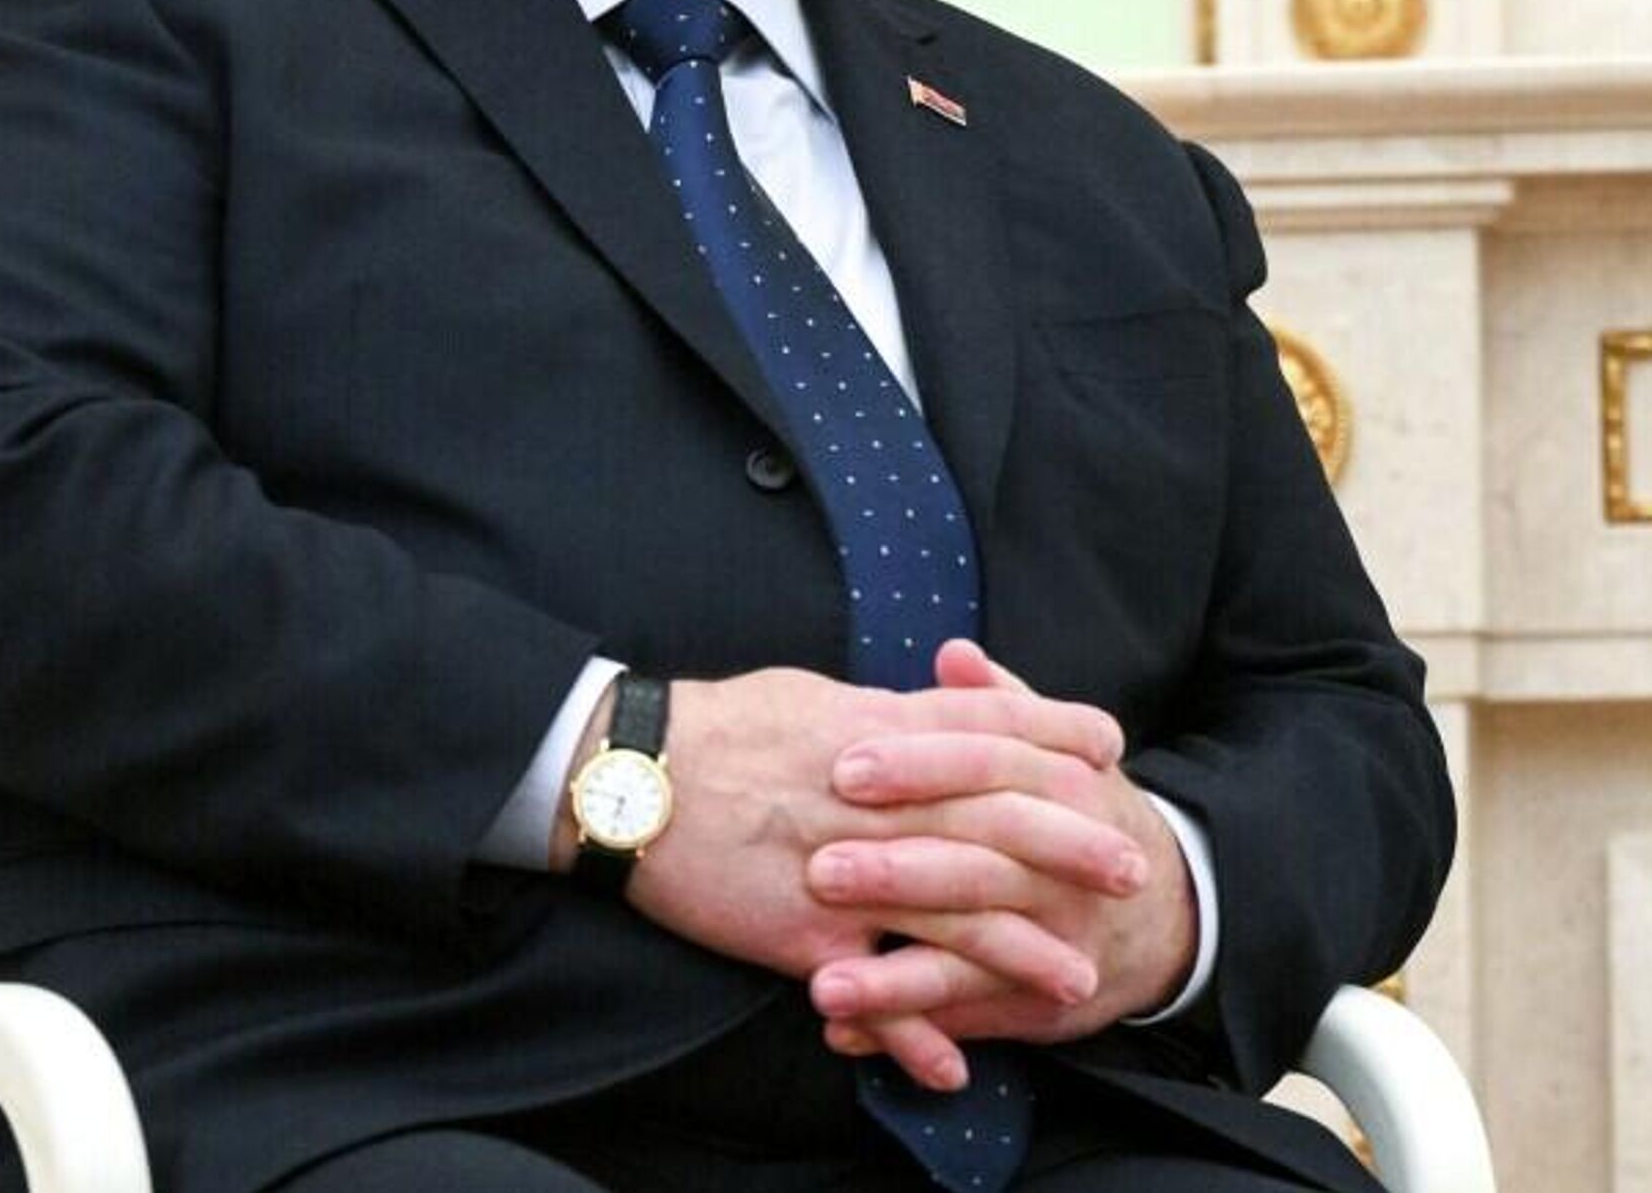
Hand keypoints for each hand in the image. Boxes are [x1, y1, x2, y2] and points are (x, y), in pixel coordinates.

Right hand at [568, 667, 1122, 1027]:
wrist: (631, 776)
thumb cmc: (718, 726)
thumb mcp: (809, 695)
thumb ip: (881, 711)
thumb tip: (932, 707)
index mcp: (873, 729)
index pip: (982, 724)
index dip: (1051, 731)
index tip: (1108, 742)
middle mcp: (872, 798)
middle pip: (990, 816)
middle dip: (1068, 842)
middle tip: (1130, 867)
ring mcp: (843, 870)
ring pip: (951, 911)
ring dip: (1020, 952)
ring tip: (1078, 979)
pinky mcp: (803, 934)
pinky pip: (872, 992)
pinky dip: (914, 1033)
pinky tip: (956, 1066)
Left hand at [806, 641, 1198, 1084]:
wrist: (1163, 908)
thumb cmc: (1078, 811)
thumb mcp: (1054, 750)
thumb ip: (998, 706)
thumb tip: (953, 654)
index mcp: (1062, 784)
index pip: (986, 766)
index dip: (918, 765)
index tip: (845, 767)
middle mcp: (1065, 866)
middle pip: (977, 864)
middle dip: (898, 872)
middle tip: (819, 870)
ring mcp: (1058, 941)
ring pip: (972, 956)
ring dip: (895, 979)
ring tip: (823, 985)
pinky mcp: (1042, 1000)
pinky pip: (971, 1017)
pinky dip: (908, 1029)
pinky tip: (845, 1032)